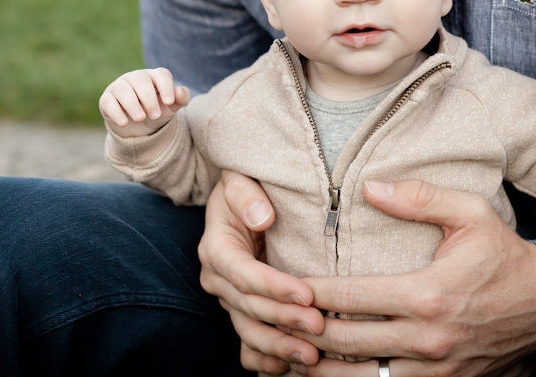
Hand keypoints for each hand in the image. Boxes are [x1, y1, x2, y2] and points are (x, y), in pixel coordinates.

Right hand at [99, 68, 190, 136]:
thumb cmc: (156, 112)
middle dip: (149, 98)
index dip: (166, 86)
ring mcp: (119, 87)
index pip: (161, 74)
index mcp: (154, 77)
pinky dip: (116, 112)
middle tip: (155, 115)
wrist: (138, 128)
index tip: (169, 102)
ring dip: (132, 104)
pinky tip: (124, 122)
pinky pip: (108, 101)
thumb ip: (180, 99)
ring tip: (141, 118)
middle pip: (141, 80)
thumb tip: (180, 91)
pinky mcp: (106, 99)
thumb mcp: (170, 108)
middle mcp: (135, 78)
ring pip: (123, 89)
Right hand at [199, 170, 325, 373]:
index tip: (305, 295)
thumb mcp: (240, 178)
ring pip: (248, 330)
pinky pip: (247, 344)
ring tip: (311, 355)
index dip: (273, 287)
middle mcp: (218, 277)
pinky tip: (288, 367)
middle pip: (249, 307)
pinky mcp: (241, 311)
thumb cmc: (246, 185)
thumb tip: (262, 217)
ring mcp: (228, 298)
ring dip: (279, 345)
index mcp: (216, 247)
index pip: (243, 274)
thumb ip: (246, 194)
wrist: (241, 199)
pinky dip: (265, 358)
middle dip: (283, 320)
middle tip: (319, 326)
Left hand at [289, 180, 535, 376]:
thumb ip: (420, 198)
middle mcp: (427, 338)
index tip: (280, 285)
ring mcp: (436, 370)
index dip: (308, 294)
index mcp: (428, 294)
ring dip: (320, 369)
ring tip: (288, 354)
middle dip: (304, 333)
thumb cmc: (504, 255)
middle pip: (345, 343)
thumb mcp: (471, 214)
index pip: (350, 297)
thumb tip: (369, 188)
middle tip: (273, 320)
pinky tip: (329, 373)